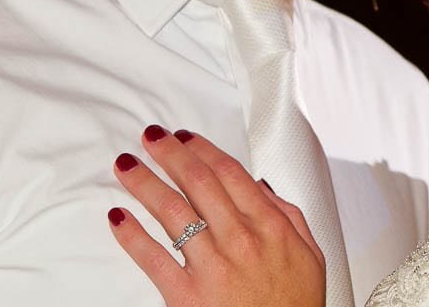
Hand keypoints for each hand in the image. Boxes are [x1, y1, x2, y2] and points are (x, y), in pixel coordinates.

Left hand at [108, 125, 325, 306]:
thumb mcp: (309, 257)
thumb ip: (288, 216)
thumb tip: (261, 188)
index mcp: (270, 227)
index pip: (229, 172)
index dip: (202, 148)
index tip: (185, 137)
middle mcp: (240, 240)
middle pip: (197, 181)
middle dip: (169, 153)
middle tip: (151, 138)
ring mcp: (213, 267)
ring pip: (172, 211)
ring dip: (144, 182)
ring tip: (127, 166)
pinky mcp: (188, 296)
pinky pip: (154, 259)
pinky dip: (132, 236)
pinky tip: (119, 218)